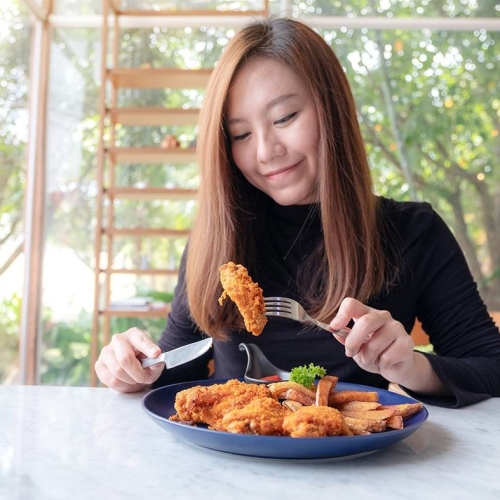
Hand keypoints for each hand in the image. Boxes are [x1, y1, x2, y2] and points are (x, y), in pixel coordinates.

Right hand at [95, 327, 163, 392]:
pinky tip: (128, 382)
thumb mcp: (155, 360)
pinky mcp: (99, 365)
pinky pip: (111, 380)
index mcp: (134, 335)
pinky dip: (123, 386)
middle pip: (125, 359)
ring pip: (118, 371)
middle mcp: (118, 340)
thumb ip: (157, 360)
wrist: (132, 367)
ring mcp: (106, 352)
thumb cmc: (145, 361)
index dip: (148, 348)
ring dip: (131, 381)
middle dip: (138, 374)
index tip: (156, 353)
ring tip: (137, 380)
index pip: (141, 340)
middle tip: (146, 378)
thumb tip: (155, 357)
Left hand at [329, 298, 446, 394]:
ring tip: (373, 359)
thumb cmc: (374, 354)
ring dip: (368, 358)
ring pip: (375, 344)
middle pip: (365, 323)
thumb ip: (346, 338)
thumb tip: (333, 330)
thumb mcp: (356, 347)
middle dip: (353, 342)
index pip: (352, 304)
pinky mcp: (407, 342)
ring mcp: (396, 327)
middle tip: (350, 353)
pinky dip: (382, 365)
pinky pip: (387, 357)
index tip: (334, 327)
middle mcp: (382, 316)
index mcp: (366, 314)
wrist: (396, 367)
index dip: (342, 314)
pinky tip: (386, 362)